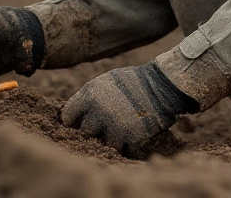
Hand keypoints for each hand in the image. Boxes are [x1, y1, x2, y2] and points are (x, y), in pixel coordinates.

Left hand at [61, 62, 197, 154]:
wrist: (163, 84)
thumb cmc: (133, 81)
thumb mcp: (106, 80)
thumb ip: (89, 97)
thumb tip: (75, 116)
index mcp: (89, 95)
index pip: (67, 117)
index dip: (74, 120)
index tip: (81, 121)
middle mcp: (99, 112)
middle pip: (84, 132)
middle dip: (93, 130)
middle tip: (104, 125)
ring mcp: (115, 127)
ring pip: (103, 143)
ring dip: (111, 139)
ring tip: (121, 129)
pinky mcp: (131, 138)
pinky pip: (123, 149)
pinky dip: (128, 145)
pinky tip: (134, 134)